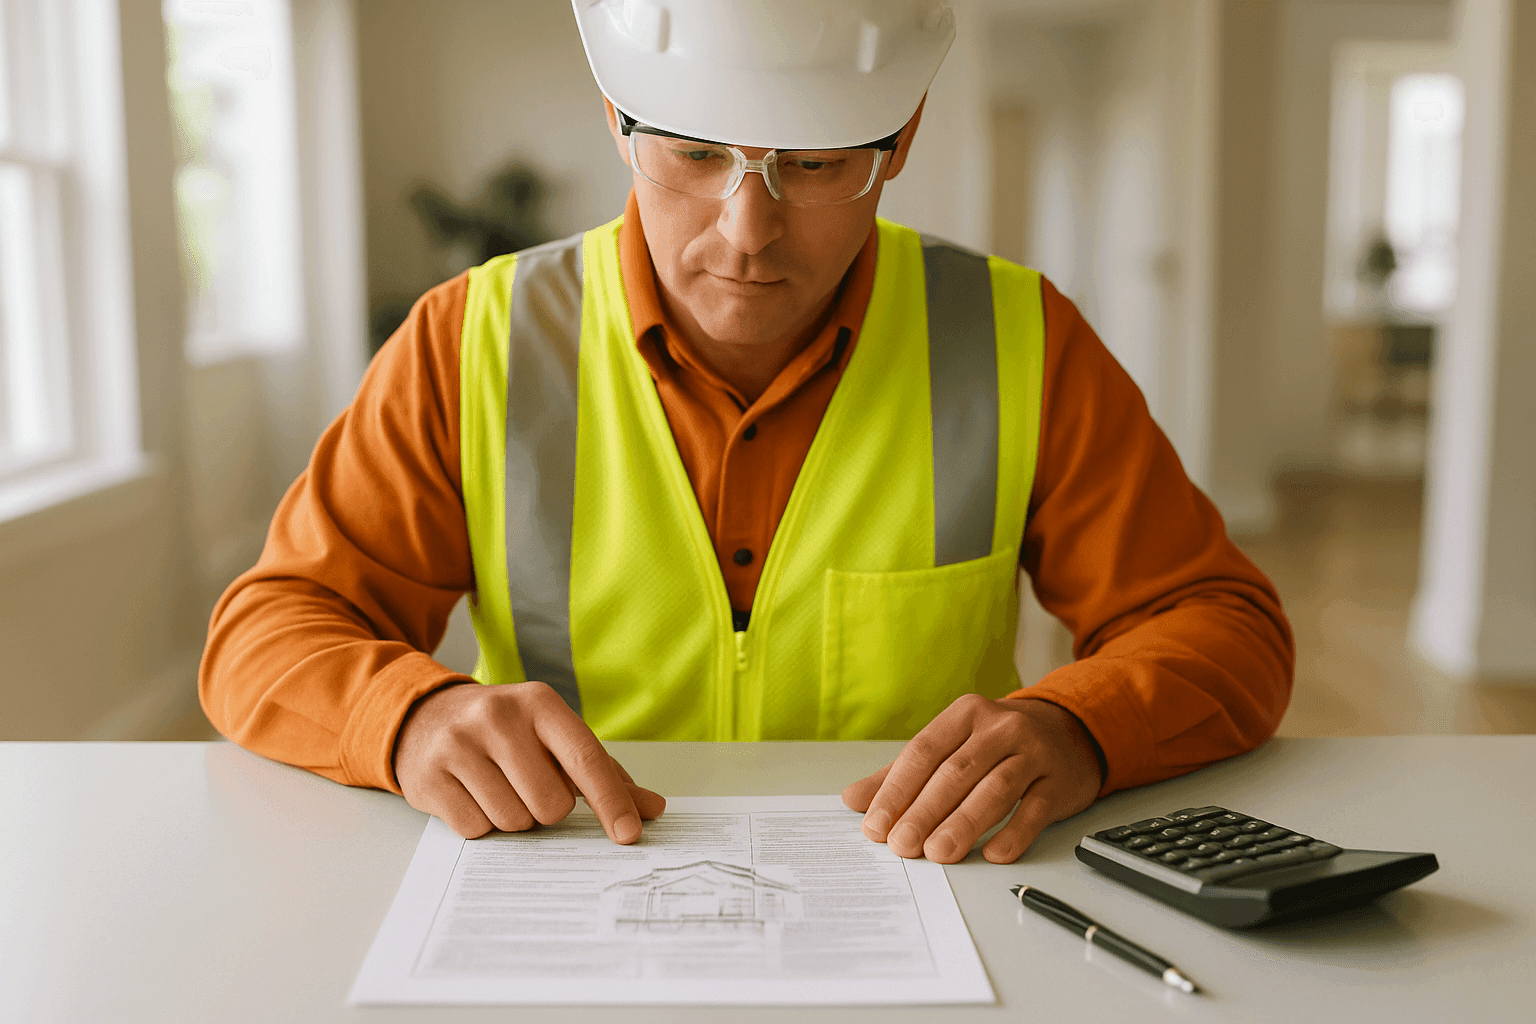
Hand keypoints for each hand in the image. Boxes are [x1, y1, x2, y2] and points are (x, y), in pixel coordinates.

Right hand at [393, 681, 665, 841]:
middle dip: (546, 810)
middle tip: (528, 787)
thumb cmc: (504, 733)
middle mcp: (499, 717)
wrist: (424, 717)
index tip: (629, 833)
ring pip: (513, 821)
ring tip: (497, 787)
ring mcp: (460, 744)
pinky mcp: (430, 776)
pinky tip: (471, 795)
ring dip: (513, 818)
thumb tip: (652, 808)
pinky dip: (480, 824)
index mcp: (539, 703)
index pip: (586, 759)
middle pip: (550, 804)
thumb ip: (603, 772)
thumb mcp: (551, 737)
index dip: (612, 801)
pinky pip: (475, 829)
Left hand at [842, 696, 1101, 863]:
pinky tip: (994, 853)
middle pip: (956, 773)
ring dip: (964, 824)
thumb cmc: (998, 744)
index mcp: (965, 715)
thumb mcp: (951, 747)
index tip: (876, 825)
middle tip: (902, 846)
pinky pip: (1036, 809)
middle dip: (925, 812)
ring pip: (995, 789)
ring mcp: (1034, 752)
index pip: (923, 752)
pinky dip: (1014, 833)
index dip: (897, 790)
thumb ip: (902, 774)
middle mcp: (1000, 728)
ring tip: (938, 853)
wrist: (1069, 734)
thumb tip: (854, 800)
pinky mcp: (1059, 781)